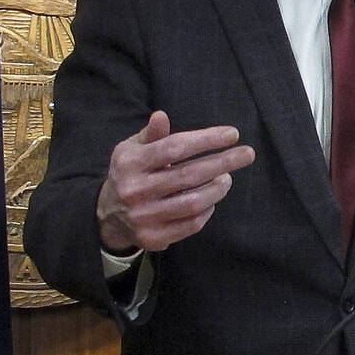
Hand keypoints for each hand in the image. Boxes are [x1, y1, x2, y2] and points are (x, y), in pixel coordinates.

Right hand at [96, 111, 253, 253]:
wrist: (107, 215)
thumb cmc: (129, 174)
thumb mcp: (132, 150)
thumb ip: (151, 135)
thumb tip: (161, 116)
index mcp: (130, 163)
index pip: (174, 147)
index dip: (206, 140)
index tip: (232, 134)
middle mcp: (135, 190)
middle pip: (189, 175)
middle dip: (223, 162)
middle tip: (247, 154)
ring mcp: (144, 216)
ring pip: (193, 202)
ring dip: (218, 189)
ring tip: (228, 178)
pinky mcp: (153, 237)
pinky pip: (191, 224)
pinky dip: (208, 210)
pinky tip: (212, 198)